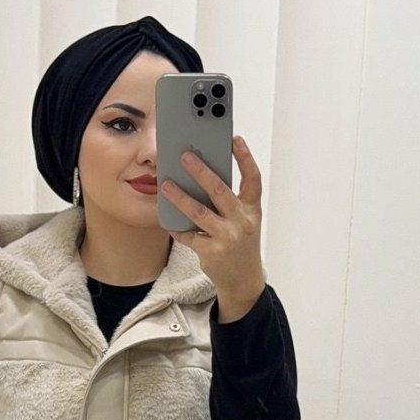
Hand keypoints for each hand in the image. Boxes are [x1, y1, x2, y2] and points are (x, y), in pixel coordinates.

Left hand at [160, 135, 265, 305]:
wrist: (243, 280)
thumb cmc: (241, 244)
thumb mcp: (244, 221)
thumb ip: (231, 201)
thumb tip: (205, 177)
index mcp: (252, 210)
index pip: (253, 179)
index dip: (245, 158)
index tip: (234, 139)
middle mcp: (242, 222)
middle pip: (220, 191)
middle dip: (201, 171)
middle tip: (184, 156)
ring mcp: (227, 238)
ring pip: (199, 212)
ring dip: (180, 197)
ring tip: (166, 184)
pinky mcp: (212, 253)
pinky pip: (189, 236)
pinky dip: (176, 228)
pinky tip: (167, 220)